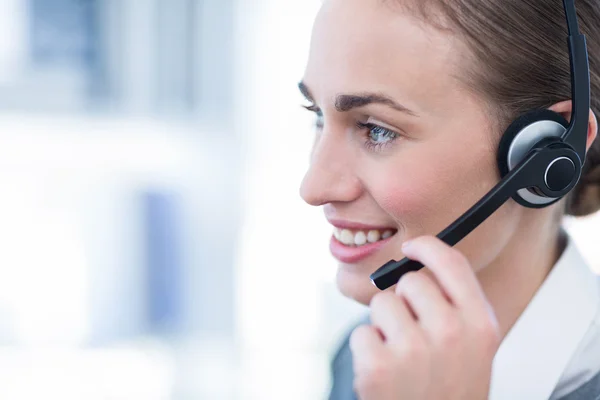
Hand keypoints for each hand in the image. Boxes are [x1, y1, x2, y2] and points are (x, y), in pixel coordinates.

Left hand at [349, 236, 500, 399]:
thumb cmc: (450, 391)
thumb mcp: (473, 348)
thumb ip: (455, 305)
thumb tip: (418, 263)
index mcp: (480, 324)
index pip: (451, 262)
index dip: (427, 247)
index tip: (411, 246)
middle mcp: (451, 333)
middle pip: (409, 282)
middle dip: (405, 303)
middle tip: (414, 339)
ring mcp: (413, 350)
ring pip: (382, 304)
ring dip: (385, 328)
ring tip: (401, 361)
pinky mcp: (377, 367)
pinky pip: (361, 332)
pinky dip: (367, 351)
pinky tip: (384, 375)